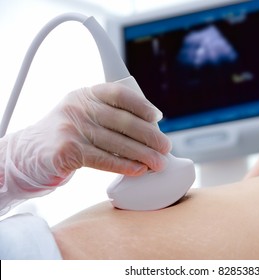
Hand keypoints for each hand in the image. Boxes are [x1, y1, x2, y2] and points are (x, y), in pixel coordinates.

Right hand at [4, 83, 171, 187]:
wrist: (31, 153)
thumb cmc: (70, 134)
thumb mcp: (85, 114)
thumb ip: (110, 116)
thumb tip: (150, 132)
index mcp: (87, 94)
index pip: (119, 94)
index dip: (141, 105)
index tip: (157, 117)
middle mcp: (78, 107)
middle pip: (122, 121)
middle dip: (149, 136)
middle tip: (165, 147)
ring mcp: (71, 128)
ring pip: (116, 142)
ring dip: (142, 155)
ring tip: (158, 163)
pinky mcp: (66, 151)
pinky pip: (103, 159)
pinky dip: (124, 165)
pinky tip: (138, 170)